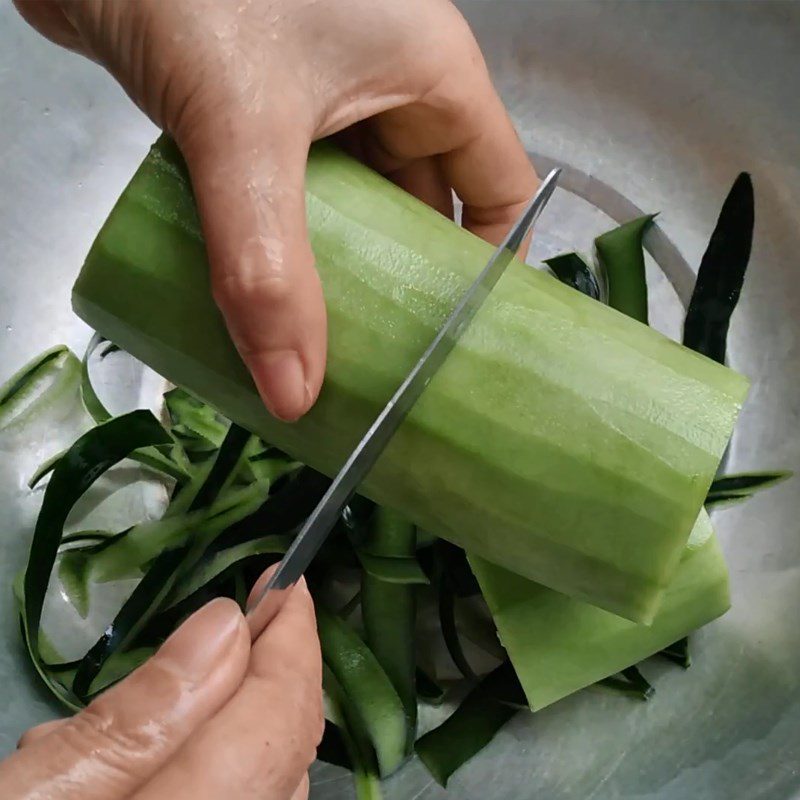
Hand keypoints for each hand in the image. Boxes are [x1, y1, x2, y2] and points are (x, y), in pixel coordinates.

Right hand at [0, 579, 322, 799]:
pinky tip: (180, 740)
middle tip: (263, 608)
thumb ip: (137, 718)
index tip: (287, 582)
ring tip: (224, 661)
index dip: (293, 643)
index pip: (276, 724)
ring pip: (273, 782)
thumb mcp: (30, 794)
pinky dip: (233, 758)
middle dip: (283, 669)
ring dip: (259, 710)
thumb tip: (225, 624)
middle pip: (286, 753)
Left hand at [14, 0, 536, 421]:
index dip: (487, 270)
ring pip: (355, 209)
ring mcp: (324, 98)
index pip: (500, 190)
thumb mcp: (245, 134)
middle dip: (402, 288)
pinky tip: (266, 294)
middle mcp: (390, 87)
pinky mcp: (264, 110)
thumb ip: (267, 268)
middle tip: (383, 364)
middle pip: (423, 211)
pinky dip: (286, 245)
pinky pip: (297, 196)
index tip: (456, 343)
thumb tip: (292, 394)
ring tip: (322, 349)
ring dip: (337, 273)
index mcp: (433, 74)